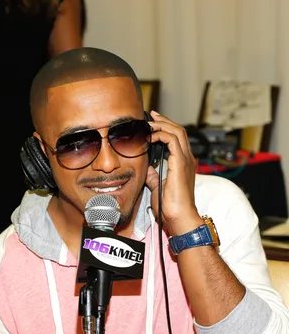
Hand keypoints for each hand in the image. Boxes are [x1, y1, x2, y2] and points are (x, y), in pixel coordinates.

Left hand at [145, 111, 202, 235]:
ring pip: (177, 131)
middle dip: (164, 121)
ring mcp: (185, 160)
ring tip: (149, 122)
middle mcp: (187, 159)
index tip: (152, 124)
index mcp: (183, 164)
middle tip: (151, 116)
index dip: (165, 128)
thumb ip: (154, 174)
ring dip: (162, 124)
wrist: (178, 217)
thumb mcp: (158, 186)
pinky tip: (150, 136)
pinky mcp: (180, 163)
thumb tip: (146, 166)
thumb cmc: (170, 207)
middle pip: (179, 131)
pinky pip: (172, 140)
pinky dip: (161, 134)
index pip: (177, 139)